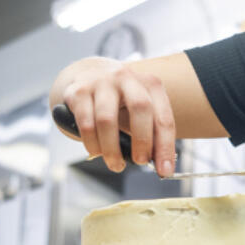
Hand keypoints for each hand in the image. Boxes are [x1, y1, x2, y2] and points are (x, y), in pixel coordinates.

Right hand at [57, 58, 176, 174]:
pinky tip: (97, 151)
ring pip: (107, 120)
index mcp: (150, 84)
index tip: (165, 170)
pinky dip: (92, 144)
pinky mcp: (78, 91)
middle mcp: (127, 78)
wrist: (89, 73)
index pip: (164, 117)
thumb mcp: (141, 110)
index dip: (165, 146)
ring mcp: (101, 82)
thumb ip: (151, 134)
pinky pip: (86, 124)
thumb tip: (161, 165)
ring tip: (116, 164)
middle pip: (140, 107)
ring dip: (112, 149)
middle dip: (142, 140)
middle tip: (140, 161)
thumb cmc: (121, 99)